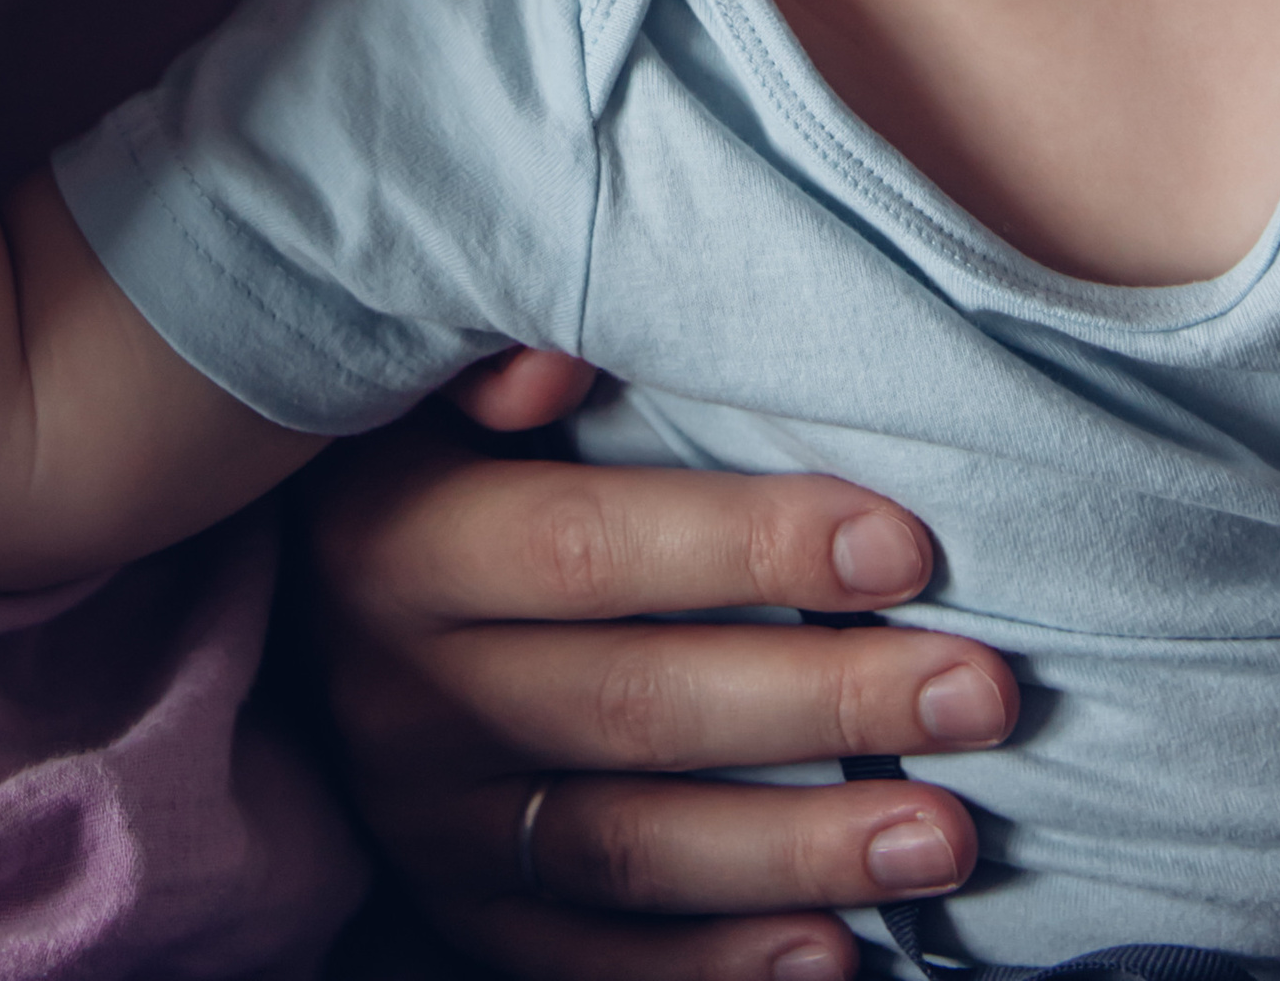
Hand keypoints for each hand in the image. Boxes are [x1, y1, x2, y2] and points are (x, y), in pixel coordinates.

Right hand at [310, 414, 1015, 979]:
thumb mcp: (419, 390)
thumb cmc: (417, 460)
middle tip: (980, 693)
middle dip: (824, 703)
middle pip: (635, 708)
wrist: (298, 604)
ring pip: (630, 849)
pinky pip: (590, 960)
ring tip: (946, 836)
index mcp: (395, 545)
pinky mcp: (454, 908)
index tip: (903, 546)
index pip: (586, 550)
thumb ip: (489, 359)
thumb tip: (561, 360)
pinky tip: (837, 953)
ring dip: (801, 849)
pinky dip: (717, 967)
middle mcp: (401, 695)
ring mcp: (426, 821)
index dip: (745, 549)